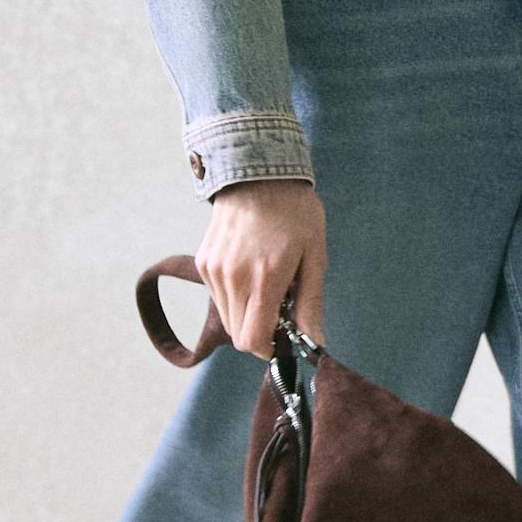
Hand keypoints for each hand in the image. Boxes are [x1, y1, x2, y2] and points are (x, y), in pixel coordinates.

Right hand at [195, 178, 327, 357]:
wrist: (258, 171)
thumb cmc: (295, 212)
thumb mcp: (314, 256)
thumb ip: (311, 304)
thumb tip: (316, 343)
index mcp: (264, 279)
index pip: (253, 341)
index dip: (270, 350)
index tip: (284, 339)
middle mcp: (233, 278)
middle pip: (239, 335)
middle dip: (262, 332)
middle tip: (282, 307)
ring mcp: (214, 271)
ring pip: (228, 318)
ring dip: (248, 314)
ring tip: (268, 284)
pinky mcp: (205, 263)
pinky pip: (219, 297)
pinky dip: (236, 297)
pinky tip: (252, 271)